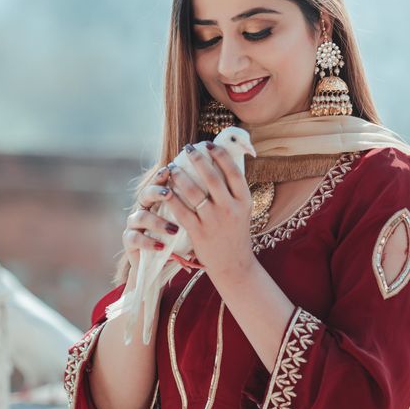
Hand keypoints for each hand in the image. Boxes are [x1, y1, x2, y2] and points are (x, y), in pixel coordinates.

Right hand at [121, 166, 181, 276]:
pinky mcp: (129, 241)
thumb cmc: (178, 240)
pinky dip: (148, 242)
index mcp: (156, 200)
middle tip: (169, 195)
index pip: (157, 183)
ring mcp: (134, 224)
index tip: (170, 169)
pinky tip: (161, 247)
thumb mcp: (187, 222)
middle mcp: (143, 208)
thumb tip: (213, 189)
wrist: (161, 264)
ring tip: (173, 230)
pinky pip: (135, 238)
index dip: (161, 176)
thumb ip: (192, 207)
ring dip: (157, 222)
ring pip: (140, 217)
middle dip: (156, 192)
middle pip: (145, 194)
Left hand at [162, 141, 255, 280]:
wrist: (234, 264)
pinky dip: (172, 197)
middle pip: (211, 177)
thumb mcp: (242, 210)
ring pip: (193, 191)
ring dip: (180, 175)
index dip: (220, 155)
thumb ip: (233, 190)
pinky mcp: (199, 232)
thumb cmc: (235, 233)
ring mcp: (214, 220)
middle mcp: (230, 208)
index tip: (208, 144)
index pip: (233, 171)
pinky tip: (165, 189)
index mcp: (244, 200)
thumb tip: (220, 162)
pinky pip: (181, 210)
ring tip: (172, 166)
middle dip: (197, 159)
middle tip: (187, 148)